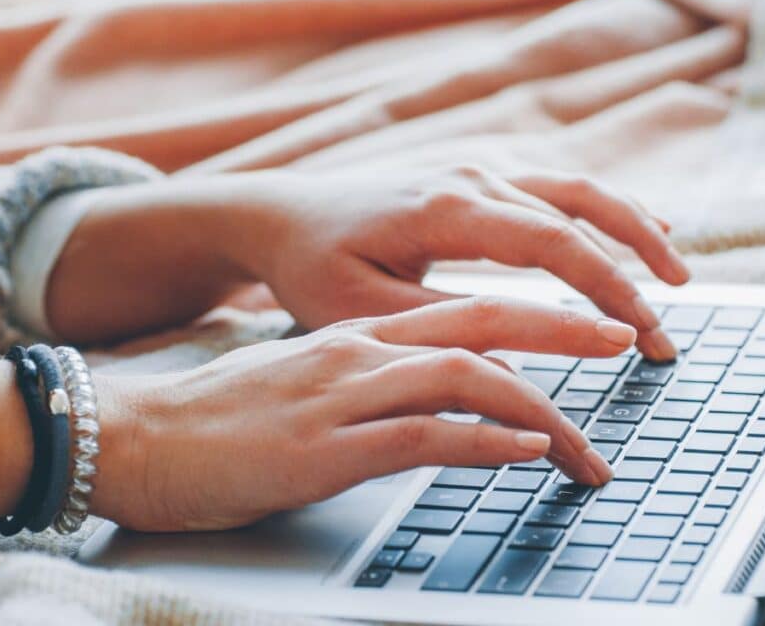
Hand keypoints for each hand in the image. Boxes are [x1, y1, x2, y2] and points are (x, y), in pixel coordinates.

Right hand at [92, 297, 626, 531]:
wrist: (138, 436)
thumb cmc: (220, 416)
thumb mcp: (304, 382)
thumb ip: (370, 382)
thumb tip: (432, 398)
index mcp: (357, 332)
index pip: (467, 309)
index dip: (539, 316)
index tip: (589, 332)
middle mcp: (359, 350)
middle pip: (484, 321)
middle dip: (565, 329)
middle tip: (626, 341)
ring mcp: (343, 394)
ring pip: (466, 378)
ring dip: (541, 410)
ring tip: (588, 445)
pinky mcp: (325, 448)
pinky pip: (424, 435)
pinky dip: (484, 443)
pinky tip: (522, 456)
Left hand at [213, 166, 686, 360]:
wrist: (281, 215)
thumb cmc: (313, 264)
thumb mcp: (363, 311)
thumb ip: (442, 331)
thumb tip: (517, 369)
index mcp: (446, 207)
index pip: (552, 243)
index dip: (607, 288)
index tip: (641, 335)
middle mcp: (470, 175)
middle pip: (579, 211)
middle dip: (633, 270)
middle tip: (665, 330)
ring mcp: (475, 167)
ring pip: (576, 188)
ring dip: (632, 229)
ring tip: (677, 275)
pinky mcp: (475, 174)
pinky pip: (555, 184)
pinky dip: (602, 209)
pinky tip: (636, 229)